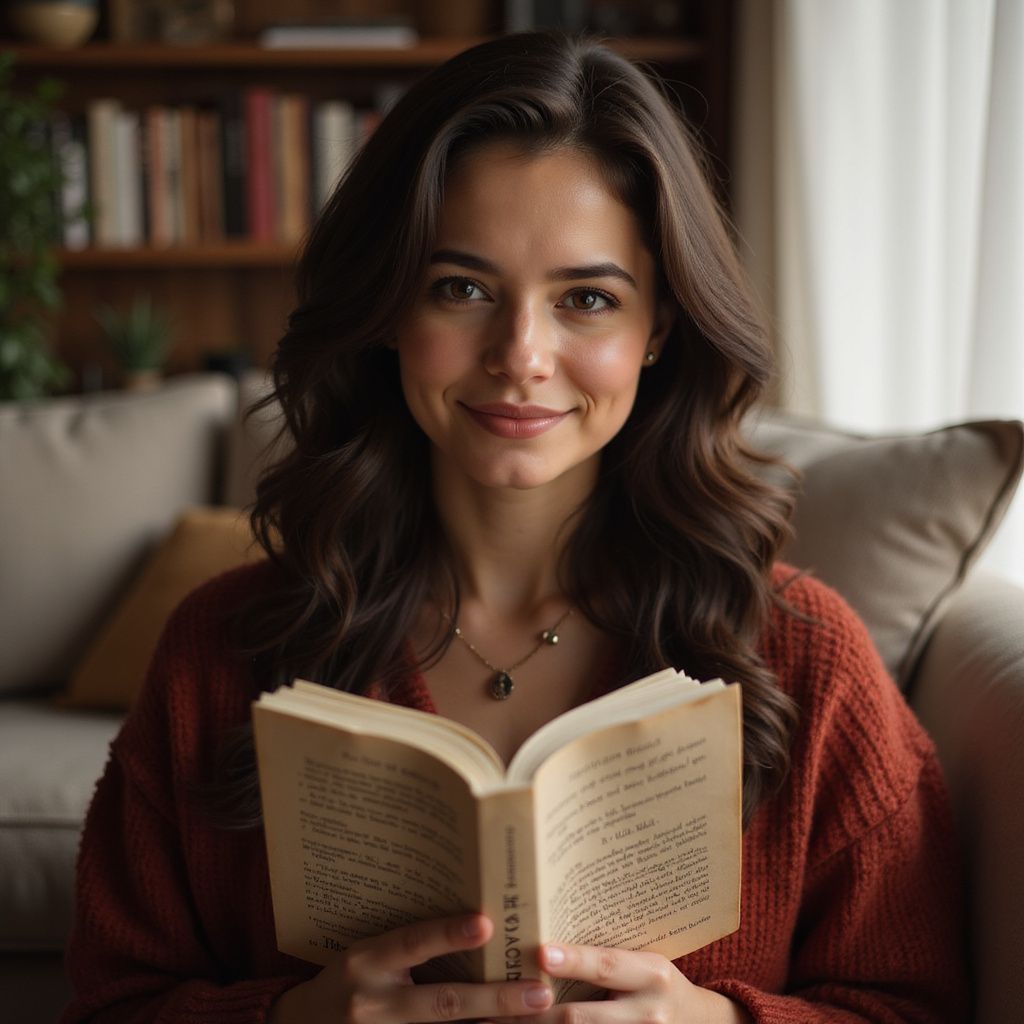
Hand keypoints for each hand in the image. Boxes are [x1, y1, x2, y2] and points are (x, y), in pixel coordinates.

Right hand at [268, 913, 553, 1023]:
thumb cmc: (347, 979)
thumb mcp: (367, 953)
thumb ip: (409, 946)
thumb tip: (478, 928)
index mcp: (366, 960)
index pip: (413, 942)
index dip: (448, 933)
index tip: (487, 923)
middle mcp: (371, 1003)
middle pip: (442, 1003)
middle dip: (495, 999)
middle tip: (540, 993)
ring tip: (538, 1020)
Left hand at [487, 942, 751, 1022]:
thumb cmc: (660, 983)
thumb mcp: (645, 963)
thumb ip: (606, 953)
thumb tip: (545, 934)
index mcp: (652, 974)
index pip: (606, 966)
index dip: (573, 960)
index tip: (539, 952)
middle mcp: (647, 1014)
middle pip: (580, 1018)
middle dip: (533, 1013)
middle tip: (492, 1006)